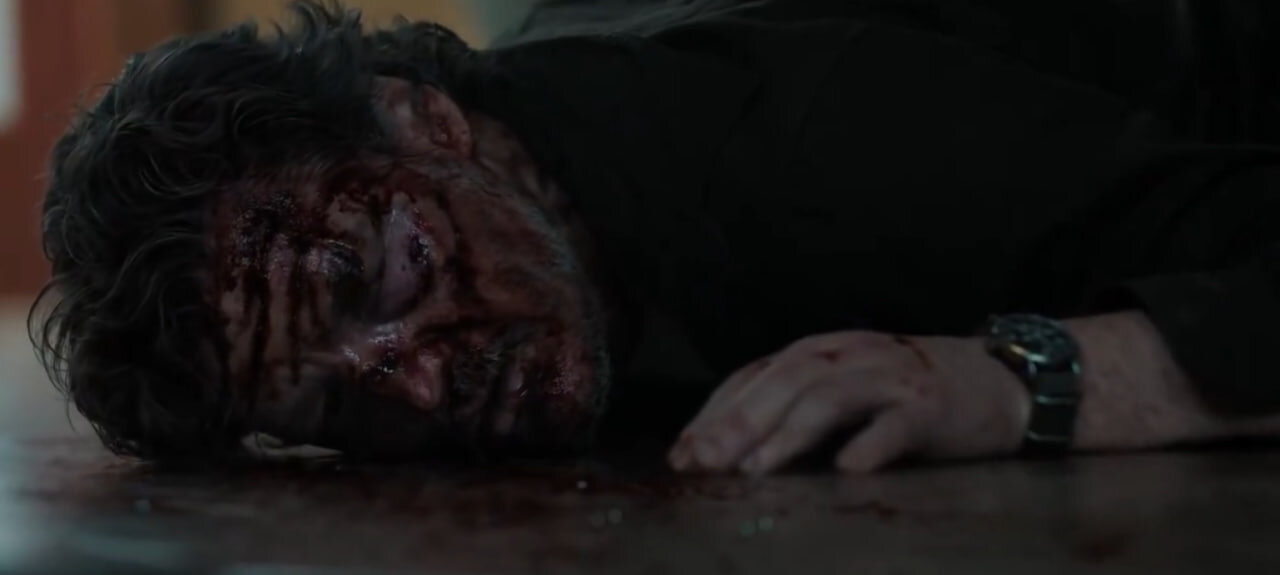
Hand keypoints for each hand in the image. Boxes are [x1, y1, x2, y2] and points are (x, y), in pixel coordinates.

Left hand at [667, 331, 1031, 473]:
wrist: (1001, 381)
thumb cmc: (908, 391)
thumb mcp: (845, 386)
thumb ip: (794, 405)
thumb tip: (728, 447)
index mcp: (821, 351)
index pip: (755, 375)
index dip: (715, 412)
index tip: (682, 452)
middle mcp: (849, 355)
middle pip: (782, 382)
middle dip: (737, 423)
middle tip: (703, 462)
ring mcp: (890, 378)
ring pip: (829, 398)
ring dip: (787, 434)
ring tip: (756, 469)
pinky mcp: (930, 406)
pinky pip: (896, 425)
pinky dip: (870, 445)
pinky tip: (849, 469)